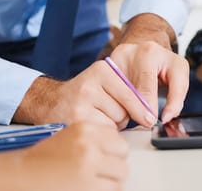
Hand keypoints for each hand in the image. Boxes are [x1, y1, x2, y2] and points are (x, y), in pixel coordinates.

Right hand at [15, 41, 187, 127]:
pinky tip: (90, 123)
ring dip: (112, 124)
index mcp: (104, 69)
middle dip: (124, 116)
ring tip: (97, 116)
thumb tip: (150, 115)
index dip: (144, 108)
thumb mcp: (107, 83)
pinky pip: (103, 131)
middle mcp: (92, 80)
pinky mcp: (76, 116)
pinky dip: (101, 132)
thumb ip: (131, 92)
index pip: (136, 94)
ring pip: (116, 121)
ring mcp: (82, 98)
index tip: (150, 118)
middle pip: (127, 110)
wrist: (50, 102)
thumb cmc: (86, 94)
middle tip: (109, 112)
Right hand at [18, 122, 128, 190]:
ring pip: (121, 173)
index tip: (108, 155)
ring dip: (112, 179)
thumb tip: (118, 150)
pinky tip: (90, 188)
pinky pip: (112, 189)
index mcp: (84, 128)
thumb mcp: (68, 137)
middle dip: (115, 163)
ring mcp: (89, 166)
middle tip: (102, 171)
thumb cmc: (42, 160)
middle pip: (123, 153)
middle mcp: (88, 144)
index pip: (117, 135)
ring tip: (94, 181)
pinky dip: (104, 190)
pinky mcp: (89, 186)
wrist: (20, 176)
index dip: (113, 148)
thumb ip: (93, 139)